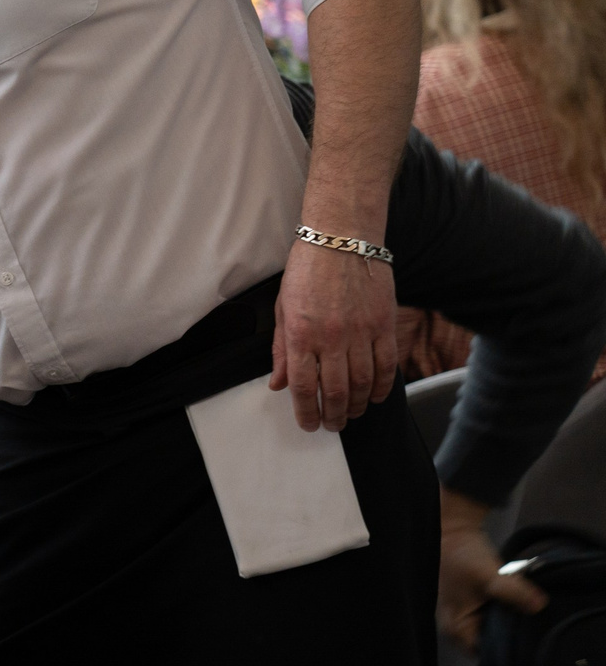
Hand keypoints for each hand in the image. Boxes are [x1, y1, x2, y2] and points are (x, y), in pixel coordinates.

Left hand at [269, 238, 396, 431]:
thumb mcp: (282, 309)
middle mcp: (331, 338)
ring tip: (352, 414)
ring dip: (358, 406)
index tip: (309, 424)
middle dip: (333, 416)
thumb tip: (278, 384)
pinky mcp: (384, 324)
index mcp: (300, 334)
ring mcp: (361, 332)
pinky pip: (387, 365)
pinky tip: (376, 396)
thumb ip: (281, 350)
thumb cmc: (307, 271)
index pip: (303, 387)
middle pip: (336, 391)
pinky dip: (382, 386)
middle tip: (332, 425)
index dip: (306, 412)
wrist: (341, 239)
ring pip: (363, 383)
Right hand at [436, 487, 545, 654]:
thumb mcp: (489, 576)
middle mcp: (458, 628)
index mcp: (456, 629)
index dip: (506, 646)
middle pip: (490, 642)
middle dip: (508, 634)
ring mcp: (465, 617)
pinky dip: (504, 612)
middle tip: (529, 622)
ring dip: (507, 621)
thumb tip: (540, 606)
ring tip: (524, 613)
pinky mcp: (474, 606)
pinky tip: (517, 604)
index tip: (525, 635)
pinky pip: (493, 617)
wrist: (454, 531)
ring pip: (493, 629)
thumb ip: (513, 592)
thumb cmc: (462, 558)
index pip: (485, 653)